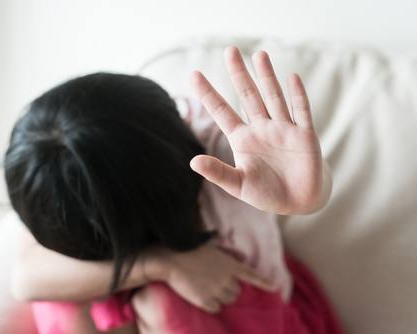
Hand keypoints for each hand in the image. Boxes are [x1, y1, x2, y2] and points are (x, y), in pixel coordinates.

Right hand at [142, 244, 275, 312]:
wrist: (172, 259)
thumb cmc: (189, 249)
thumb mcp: (211, 247)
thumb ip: (225, 255)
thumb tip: (235, 257)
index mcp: (229, 264)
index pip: (252, 275)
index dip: (264, 283)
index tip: (275, 288)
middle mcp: (226, 279)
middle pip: (237, 292)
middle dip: (230, 289)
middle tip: (217, 284)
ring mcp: (216, 291)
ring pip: (228, 301)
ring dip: (222, 298)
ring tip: (209, 289)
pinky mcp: (205, 301)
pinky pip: (216, 308)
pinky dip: (211, 305)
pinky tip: (203, 297)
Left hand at [189, 47, 330, 214]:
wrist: (299, 202)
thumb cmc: (267, 194)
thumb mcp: (238, 185)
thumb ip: (218, 172)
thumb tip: (193, 161)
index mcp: (242, 139)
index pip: (221, 111)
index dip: (208, 94)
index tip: (193, 74)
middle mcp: (261, 129)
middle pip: (248, 96)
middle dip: (239, 74)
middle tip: (230, 51)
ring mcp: (283, 129)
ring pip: (273, 97)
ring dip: (267, 77)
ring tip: (259, 55)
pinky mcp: (304, 135)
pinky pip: (301, 111)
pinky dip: (297, 95)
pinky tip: (291, 77)